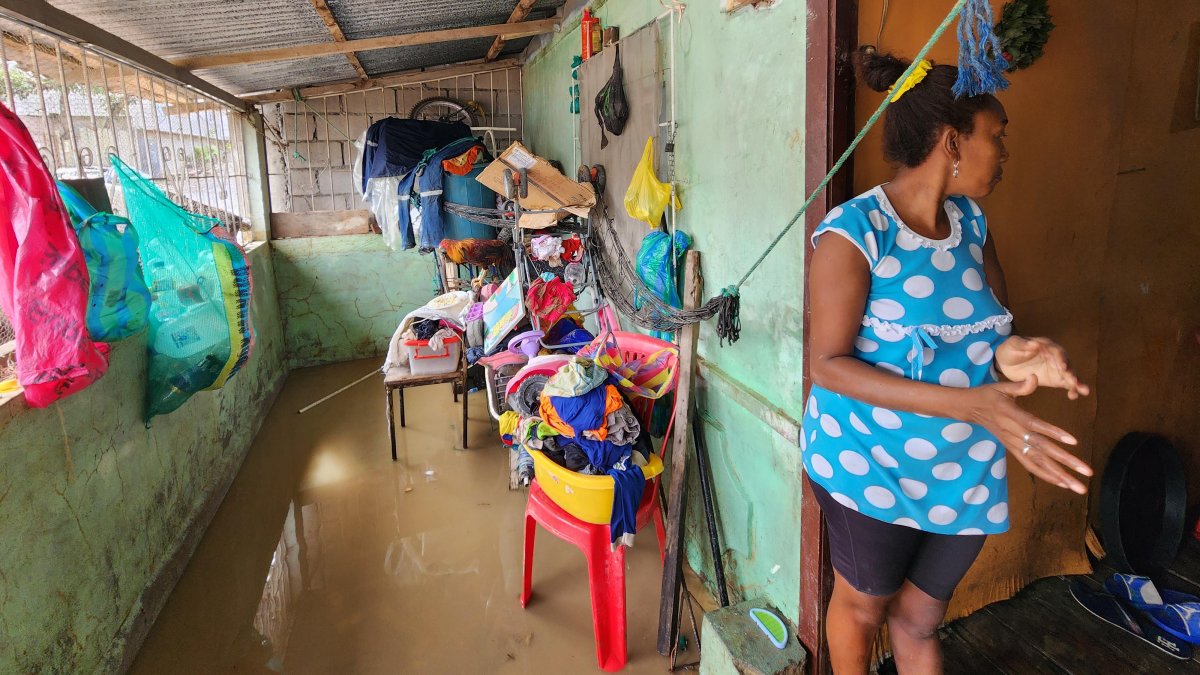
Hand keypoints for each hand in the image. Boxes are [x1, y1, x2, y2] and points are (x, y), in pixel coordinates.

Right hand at [965, 375, 1092, 493]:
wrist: (968, 408)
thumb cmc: (988, 395)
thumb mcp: (1001, 386)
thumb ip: (1020, 385)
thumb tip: (1034, 377)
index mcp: (1010, 415)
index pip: (1034, 425)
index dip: (1052, 433)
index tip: (1074, 442)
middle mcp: (1012, 433)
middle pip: (1041, 450)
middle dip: (1065, 462)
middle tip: (1087, 472)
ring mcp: (1012, 443)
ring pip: (1037, 462)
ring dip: (1059, 475)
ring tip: (1078, 487)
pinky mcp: (1012, 449)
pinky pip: (1030, 465)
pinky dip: (1046, 475)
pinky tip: (1062, 483)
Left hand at [995, 336, 1090, 399]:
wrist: (1006, 361)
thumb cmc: (1010, 349)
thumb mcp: (1013, 344)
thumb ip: (1023, 344)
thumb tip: (1035, 343)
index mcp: (1046, 345)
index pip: (1056, 351)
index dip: (1060, 359)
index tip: (1063, 367)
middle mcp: (1055, 356)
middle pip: (1066, 363)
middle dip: (1071, 373)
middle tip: (1075, 381)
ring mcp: (1056, 367)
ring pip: (1069, 374)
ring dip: (1077, 382)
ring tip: (1084, 391)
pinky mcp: (1055, 378)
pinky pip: (1065, 383)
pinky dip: (1071, 389)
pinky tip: (1074, 395)